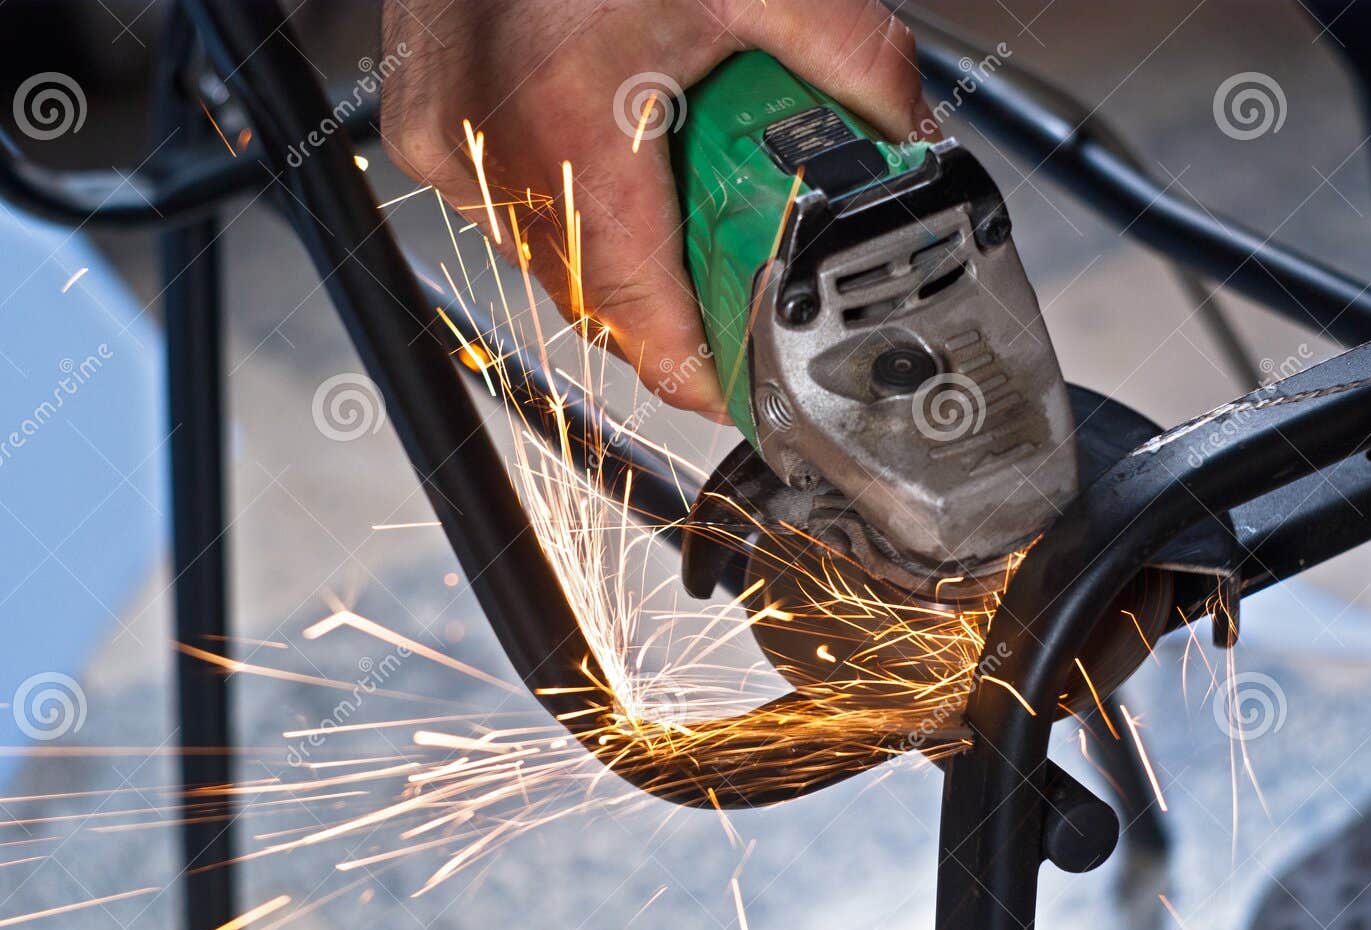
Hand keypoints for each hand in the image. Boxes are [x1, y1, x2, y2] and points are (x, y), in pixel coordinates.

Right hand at [380, 0, 928, 419]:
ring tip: (665, 182)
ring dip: (615, 245)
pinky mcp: (417, 122)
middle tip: (731, 269)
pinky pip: (501, 204)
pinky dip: (559, 195)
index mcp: (568, 132)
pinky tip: (602, 140)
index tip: (744, 384)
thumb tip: (906, 135)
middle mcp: (487, 153)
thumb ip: (850, 57)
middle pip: (599, 295)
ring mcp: (441, 142)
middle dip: (672, 299)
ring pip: (548, 254)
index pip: (639, 320)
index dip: (699, 370)